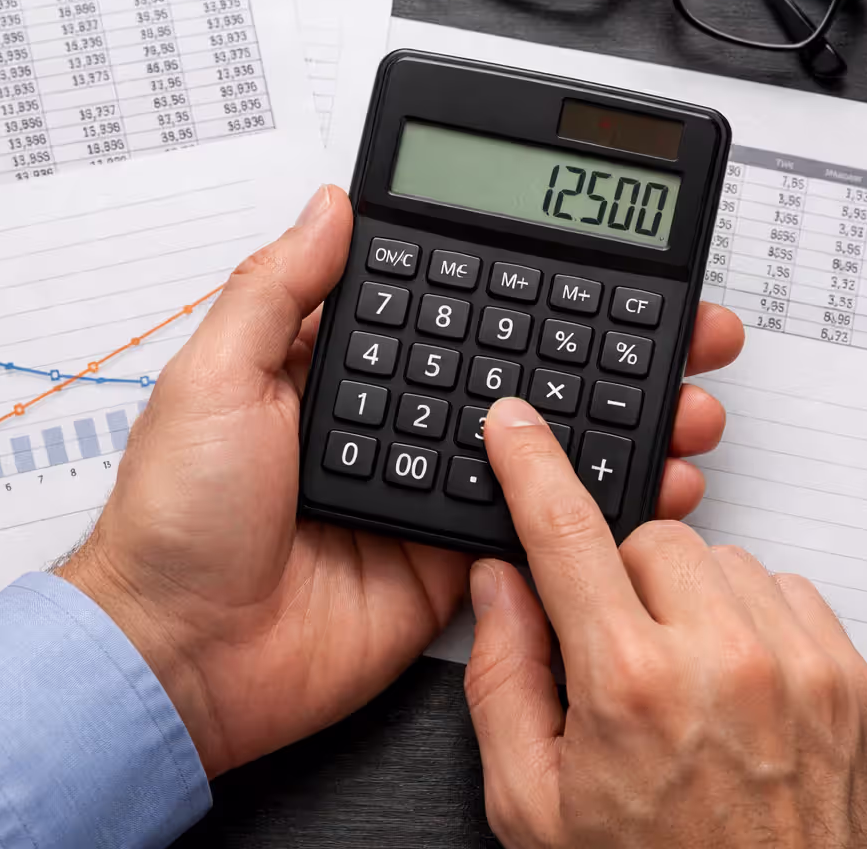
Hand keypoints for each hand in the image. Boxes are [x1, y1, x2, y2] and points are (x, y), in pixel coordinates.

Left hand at [57, 184, 741, 778]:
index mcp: (340, 370)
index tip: (592, 255)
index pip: (450, 305)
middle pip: (518, 369)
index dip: (522, 279)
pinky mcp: (452, 562)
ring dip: (624, 418)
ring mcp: (429, 491)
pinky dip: (600, 507)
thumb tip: (329, 206)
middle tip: (682, 325)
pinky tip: (654, 482)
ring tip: (690, 398)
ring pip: (545, 446)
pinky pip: (538, 528)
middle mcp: (395, 422)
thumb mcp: (215, 378)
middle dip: (606, 344)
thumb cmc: (175, 520)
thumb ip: (280, 291)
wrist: (182, 658)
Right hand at [466, 398, 866, 847]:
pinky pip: (787, 589)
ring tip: (685, 686)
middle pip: (652, 539)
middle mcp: (722, 659)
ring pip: (722, 559)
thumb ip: (503, 680)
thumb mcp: (532, 806)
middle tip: (618, 658)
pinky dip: (752, 621)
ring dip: (689, 601)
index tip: (516, 425)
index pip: (566, 535)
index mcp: (629, 685)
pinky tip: (737, 688)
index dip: (531, 467)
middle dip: (621, 582)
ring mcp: (798, 664)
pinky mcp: (851, 678)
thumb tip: (499, 587)